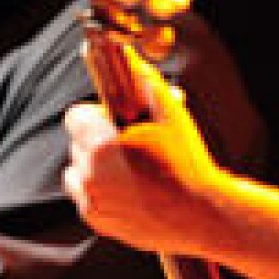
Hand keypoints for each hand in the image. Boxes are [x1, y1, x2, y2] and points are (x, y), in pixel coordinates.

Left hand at [63, 44, 223, 254]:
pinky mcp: (98, 221)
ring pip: (81, 170)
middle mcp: (89, 175)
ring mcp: (92, 201)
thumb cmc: (187, 164)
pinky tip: (133, 188)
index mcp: (101, 146)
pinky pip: (89, 196)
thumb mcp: (170, 114)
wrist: (202, 215)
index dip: (97, 113)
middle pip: (79, 142)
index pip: (76, 116)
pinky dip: (103, 190)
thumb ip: (144, 80)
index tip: (118, 119)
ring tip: (133, 167)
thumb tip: (129, 57)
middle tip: (134, 143)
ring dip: (97, 165)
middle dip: (100, 139)